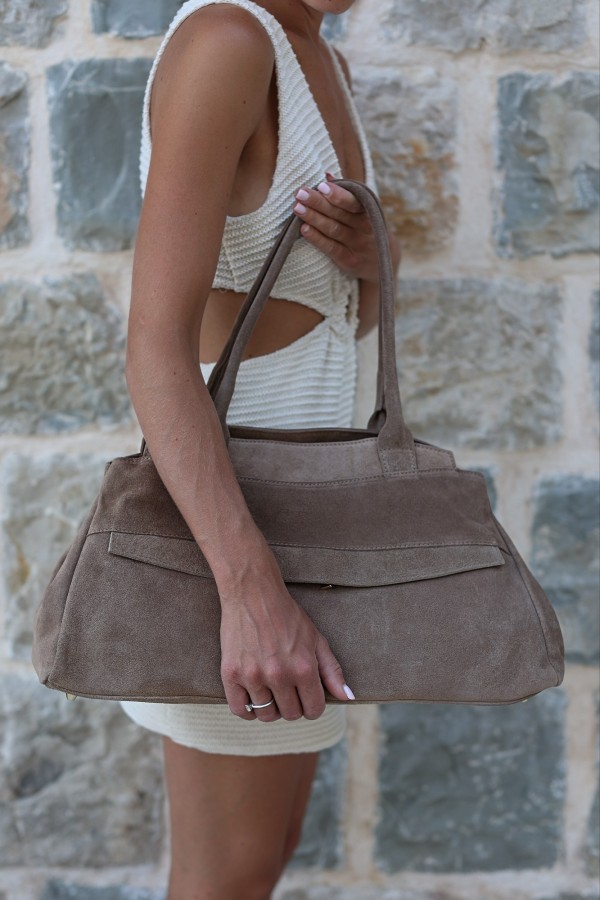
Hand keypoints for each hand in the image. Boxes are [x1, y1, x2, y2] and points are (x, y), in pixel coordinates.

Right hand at [218, 542, 354, 722]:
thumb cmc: (288, 616)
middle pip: (291, 714)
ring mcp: (253, 676)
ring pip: (266, 715)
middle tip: (289, 690)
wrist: (253, 594)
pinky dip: (248, 710)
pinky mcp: (231, 674)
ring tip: (271, 692)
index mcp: (303, 668)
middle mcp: (279, 675)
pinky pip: (240, 710)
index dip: (313, 706)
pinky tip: (253, 699)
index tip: (307, 697)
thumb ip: (333, 671)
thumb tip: (348, 697)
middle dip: (293, 706)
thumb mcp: (316, 639)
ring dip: (272, 708)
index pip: (314, 709)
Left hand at [293, 175, 381, 283]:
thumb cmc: (365, 228)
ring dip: (314, 218)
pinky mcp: (349, 260)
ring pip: (333, 229)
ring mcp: (357, 245)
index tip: (321, 185)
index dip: (338, 194)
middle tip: (300, 193)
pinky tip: (304, 229)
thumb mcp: (362, 211)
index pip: (353, 201)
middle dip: (318, 202)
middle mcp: (364, 227)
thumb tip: (327, 174)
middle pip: (339, 214)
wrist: (381, 261)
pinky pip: (331, 248)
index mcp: (367, 211)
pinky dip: (317, 238)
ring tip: (297, 208)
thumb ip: (345, 193)